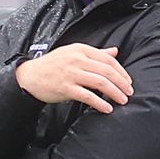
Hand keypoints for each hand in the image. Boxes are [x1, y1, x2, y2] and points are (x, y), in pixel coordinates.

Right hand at [15, 44, 132, 113]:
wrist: (30, 76)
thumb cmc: (52, 65)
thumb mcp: (73, 53)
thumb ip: (95, 53)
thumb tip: (115, 52)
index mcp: (80, 50)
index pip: (107, 59)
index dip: (121, 71)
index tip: (128, 81)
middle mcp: (77, 60)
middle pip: (107, 71)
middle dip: (121, 83)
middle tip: (129, 93)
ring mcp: (71, 74)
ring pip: (100, 82)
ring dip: (115, 93)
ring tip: (122, 101)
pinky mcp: (65, 88)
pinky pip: (87, 96)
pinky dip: (100, 103)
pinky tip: (107, 108)